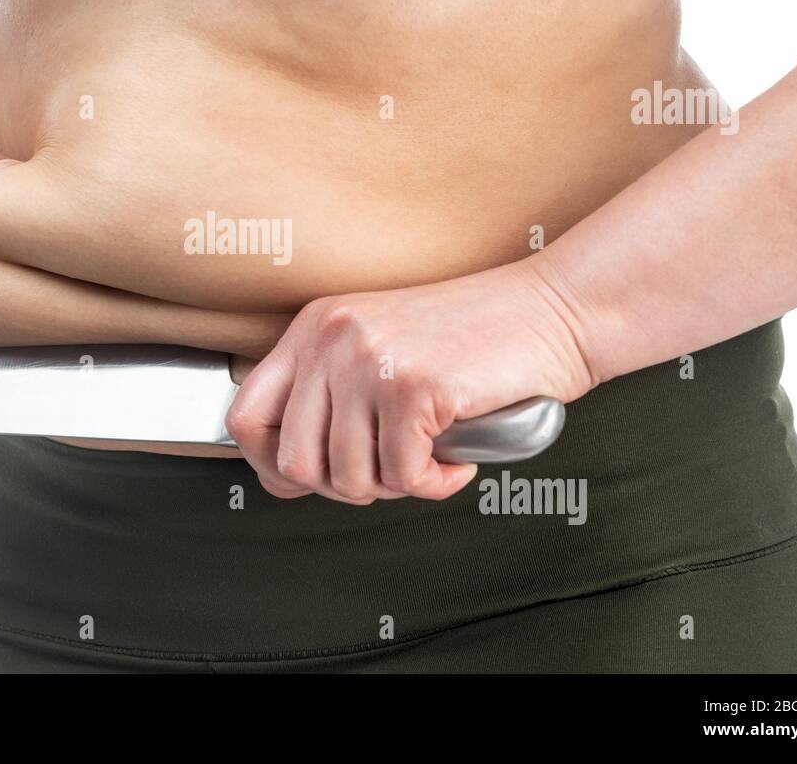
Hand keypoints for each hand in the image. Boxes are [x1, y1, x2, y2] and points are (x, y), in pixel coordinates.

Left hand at [225, 257, 596, 503]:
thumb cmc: (473, 339)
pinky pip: (405, 477)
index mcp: (313, 329)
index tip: (312, 476)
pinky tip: (455, 458)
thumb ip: (330, 394)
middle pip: (293, 463)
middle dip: (343, 487)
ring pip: (349, 478)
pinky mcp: (415, 387)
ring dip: (396, 485)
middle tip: (388, 471)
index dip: (270, 465)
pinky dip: (436, 484)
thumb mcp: (377, 348)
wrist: (552, 311)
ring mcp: (370, 361)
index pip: (244, 417)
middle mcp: (331, 340)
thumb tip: (289, 471)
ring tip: (426, 456)